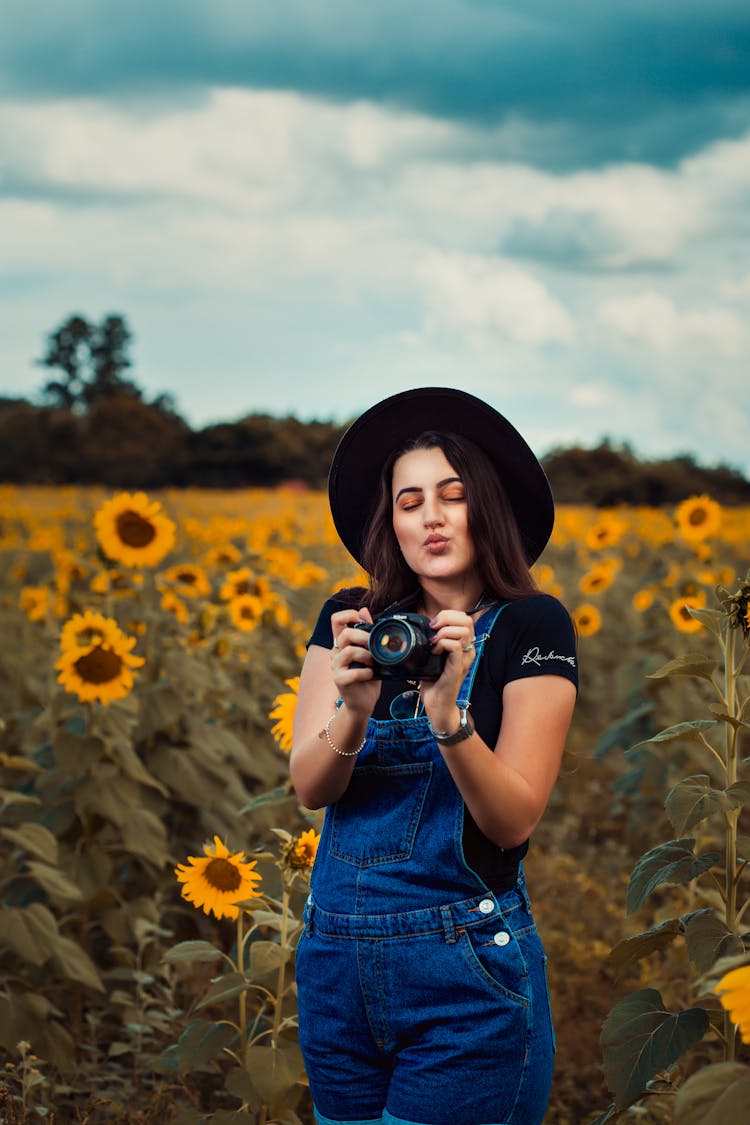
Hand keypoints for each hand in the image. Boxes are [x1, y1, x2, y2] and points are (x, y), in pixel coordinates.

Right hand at [330, 607, 381, 718]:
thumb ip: (368, 633)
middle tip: (375, 646)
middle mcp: (336, 653)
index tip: (364, 620)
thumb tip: (365, 611)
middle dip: (364, 637)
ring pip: (349, 651)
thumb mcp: (371, 652)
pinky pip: (353, 672)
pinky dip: (366, 673)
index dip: (349, 614)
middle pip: (344, 634)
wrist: (364, 702)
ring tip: (373, 663)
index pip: (336, 620)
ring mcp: (335, 667)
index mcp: (343, 643)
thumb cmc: (368, 676)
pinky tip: (371, 675)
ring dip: (367, 656)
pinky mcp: (339, 680)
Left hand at [420, 609, 475, 730]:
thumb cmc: (434, 680)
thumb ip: (434, 640)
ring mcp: (464, 659)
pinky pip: (455, 646)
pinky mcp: (458, 667)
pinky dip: (442, 644)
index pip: (464, 618)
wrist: (437, 704)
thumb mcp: (433, 655)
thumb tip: (424, 625)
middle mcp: (467, 650)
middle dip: (446, 619)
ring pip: (462, 630)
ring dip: (444, 632)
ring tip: (434, 642)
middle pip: (466, 620)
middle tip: (433, 629)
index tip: (433, 624)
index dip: (448, 615)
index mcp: (464, 645)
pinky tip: (435, 651)